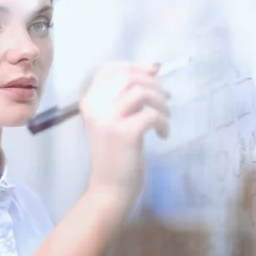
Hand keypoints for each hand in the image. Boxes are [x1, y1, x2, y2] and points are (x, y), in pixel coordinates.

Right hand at [79, 61, 170, 206]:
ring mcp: (107, 119)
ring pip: (141, 92)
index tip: (154, 71)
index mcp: (89, 102)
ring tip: (165, 119)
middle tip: (166, 99)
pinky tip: (163, 135)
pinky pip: (151, 114)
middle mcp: (94, 106)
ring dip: (161, 103)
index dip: (134, 65)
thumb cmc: (115, 155)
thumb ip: (124, 98)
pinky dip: (163, 122)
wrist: (109, 190)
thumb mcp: (112, 121)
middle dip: (153, 84)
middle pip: (128, 77)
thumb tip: (152, 70)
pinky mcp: (124, 133)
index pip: (109, 69)